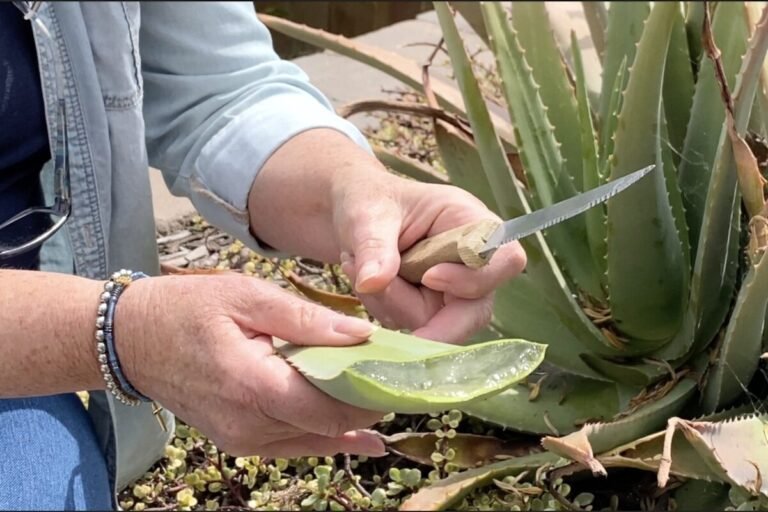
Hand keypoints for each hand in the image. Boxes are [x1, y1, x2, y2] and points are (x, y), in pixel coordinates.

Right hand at [115, 273, 385, 457]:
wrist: (131, 340)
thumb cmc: (185, 308)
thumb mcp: (246, 296)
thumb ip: (305, 320)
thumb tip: (362, 335)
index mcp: (251, 383)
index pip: (328, 405)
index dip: (371, 393)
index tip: (404, 373)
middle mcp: (248, 424)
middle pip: (327, 426)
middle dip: (369, 405)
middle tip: (404, 381)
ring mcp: (242, 439)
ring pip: (315, 439)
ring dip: (351, 420)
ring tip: (389, 396)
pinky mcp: (239, 440)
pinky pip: (294, 442)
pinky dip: (327, 434)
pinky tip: (362, 435)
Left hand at [332, 173, 526, 343]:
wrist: (353, 215)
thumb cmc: (370, 201)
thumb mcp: (367, 214)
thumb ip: (373, 245)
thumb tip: (372, 282)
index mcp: (471, 223)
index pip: (504, 259)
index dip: (474, 278)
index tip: (429, 277)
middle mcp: (471, 262)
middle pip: (477, 309)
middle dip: (434, 321)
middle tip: (393, 319)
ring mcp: (453, 291)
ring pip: (436, 323)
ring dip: (393, 304)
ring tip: (360, 269)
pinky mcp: (431, 309)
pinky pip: (413, 327)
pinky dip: (384, 310)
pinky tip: (367, 283)